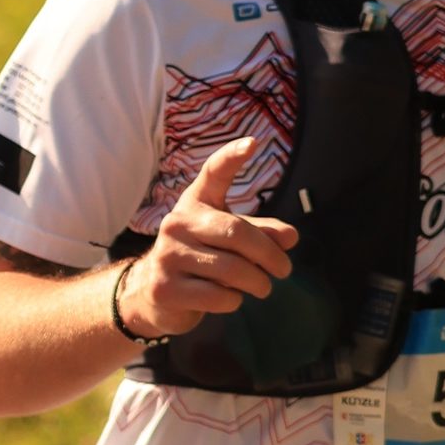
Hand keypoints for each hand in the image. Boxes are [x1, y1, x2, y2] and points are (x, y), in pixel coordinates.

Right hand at [118, 133, 296, 338]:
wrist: (153, 294)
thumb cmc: (201, 258)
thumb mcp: (230, 240)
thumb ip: (261, 234)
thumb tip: (291, 238)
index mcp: (195, 203)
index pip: (213, 173)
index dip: (232, 157)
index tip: (253, 143)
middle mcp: (177, 223)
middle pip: (237, 233)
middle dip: (270, 256)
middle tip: (285, 270)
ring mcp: (168, 256)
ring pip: (232, 270)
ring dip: (258, 283)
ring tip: (263, 287)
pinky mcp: (165, 288)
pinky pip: (217, 296)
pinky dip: (234, 301)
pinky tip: (230, 299)